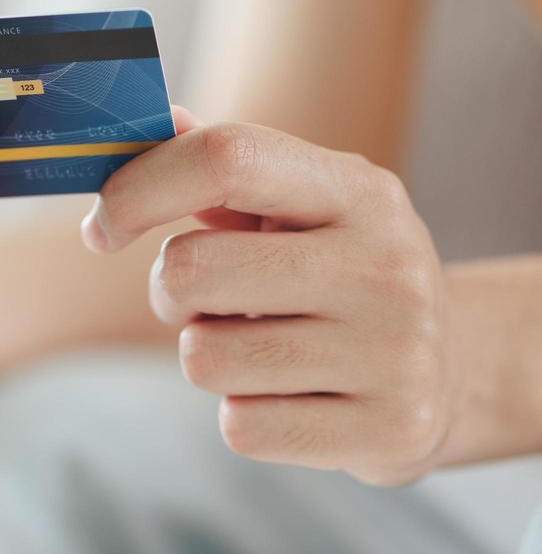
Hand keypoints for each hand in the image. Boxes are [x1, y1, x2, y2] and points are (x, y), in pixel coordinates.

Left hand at [82, 111, 448, 484]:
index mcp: (357, 191)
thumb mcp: (299, 207)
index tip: (100, 228)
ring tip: (264, 347)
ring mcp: (396, 352)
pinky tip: (293, 396)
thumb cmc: (337, 273)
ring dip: (209, 357)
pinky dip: (244, 416)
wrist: (453, 371)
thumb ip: (219, 168)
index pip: (226, 158)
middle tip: (206, 302)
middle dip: (169, 293)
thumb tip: (147, 122)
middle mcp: (385, 266)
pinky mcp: (389, 431)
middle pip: (189, 270)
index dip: (138, 189)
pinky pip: (240, 427)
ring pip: (203, 359)